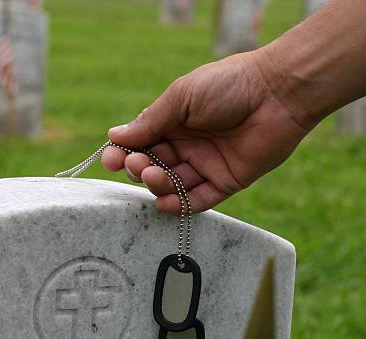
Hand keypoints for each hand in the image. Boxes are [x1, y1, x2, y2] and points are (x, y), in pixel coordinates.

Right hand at [102, 50, 309, 213]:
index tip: (109, 159)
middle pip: (155, 166)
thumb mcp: (182, 97)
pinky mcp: (225, 182)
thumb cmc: (229, 85)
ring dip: (158, 185)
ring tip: (154, 175)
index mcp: (175, 121)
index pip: (142, 143)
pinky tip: (164, 203)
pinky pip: (198, 200)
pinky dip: (180, 205)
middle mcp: (189, 145)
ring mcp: (206, 165)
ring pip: (174, 185)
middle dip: (140, 168)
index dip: (124, 153)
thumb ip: (150, 122)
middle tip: (138, 165)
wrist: (277, 94)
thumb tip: (114, 136)